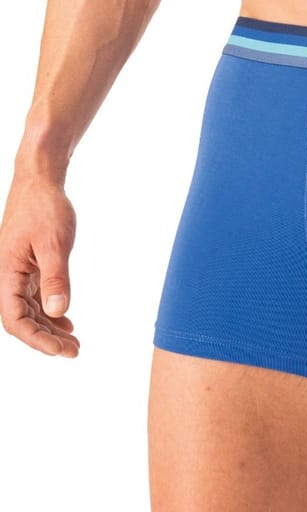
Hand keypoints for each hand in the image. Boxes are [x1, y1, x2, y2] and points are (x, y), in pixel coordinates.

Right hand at [0, 175, 79, 356]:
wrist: (40, 180)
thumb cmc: (45, 207)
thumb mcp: (54, 243)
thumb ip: (56, 278)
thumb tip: (57, 313)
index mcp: (6, 274)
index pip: (15, 320)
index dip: (37, 340)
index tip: (61, 350)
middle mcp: (6, 276)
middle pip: (22, 320)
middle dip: (46, 339)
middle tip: (75, 351)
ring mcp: (16, 271)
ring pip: (29, 310)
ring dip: (49, 328)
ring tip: (74, 342)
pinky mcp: (26, 265)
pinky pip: (33, 296)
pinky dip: (49, 311)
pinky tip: (65, 321)